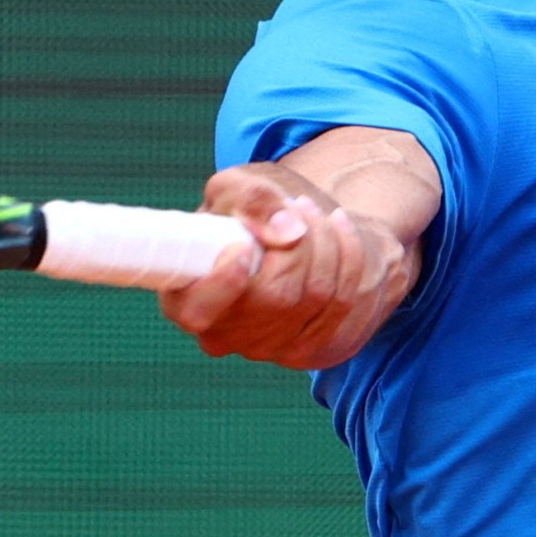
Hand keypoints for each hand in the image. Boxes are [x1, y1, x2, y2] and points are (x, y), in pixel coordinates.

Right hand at [157, 161, 411, 369]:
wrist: (293, 233)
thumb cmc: (251, 211)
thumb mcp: (238, 187)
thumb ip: (251, 200)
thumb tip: (287, 232)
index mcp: (186, 297)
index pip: (196, 313)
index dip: (223, 283)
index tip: (243, 247)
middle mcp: (224, 333)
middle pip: (276, 298)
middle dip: (299, 243)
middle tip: (298, 205)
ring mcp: (268, 348)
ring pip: (316, 297)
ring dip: (326, 242)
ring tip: (312, 211)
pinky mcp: (309, 349)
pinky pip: (342, 302)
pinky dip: (349, 255)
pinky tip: (339, 227)